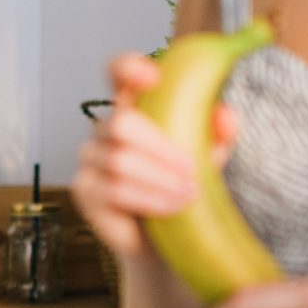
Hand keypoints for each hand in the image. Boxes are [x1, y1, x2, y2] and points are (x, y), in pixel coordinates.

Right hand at [71, 53, 235, 255]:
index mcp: (134, 107)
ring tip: (189, 194)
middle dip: (160, 147)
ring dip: (161, 180)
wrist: (165, 240)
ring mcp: (90, 158)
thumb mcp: (209, 157)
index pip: (117, 73)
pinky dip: (149, 199)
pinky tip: (172, 208)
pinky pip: (114, 189)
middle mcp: (105, 128)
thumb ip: (218, 134)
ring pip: (120, 161)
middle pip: (120, 123)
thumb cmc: (182, 188)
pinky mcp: (84, 189)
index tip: (153, 77)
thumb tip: (224, 114)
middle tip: (191, 170)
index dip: (128, 67)